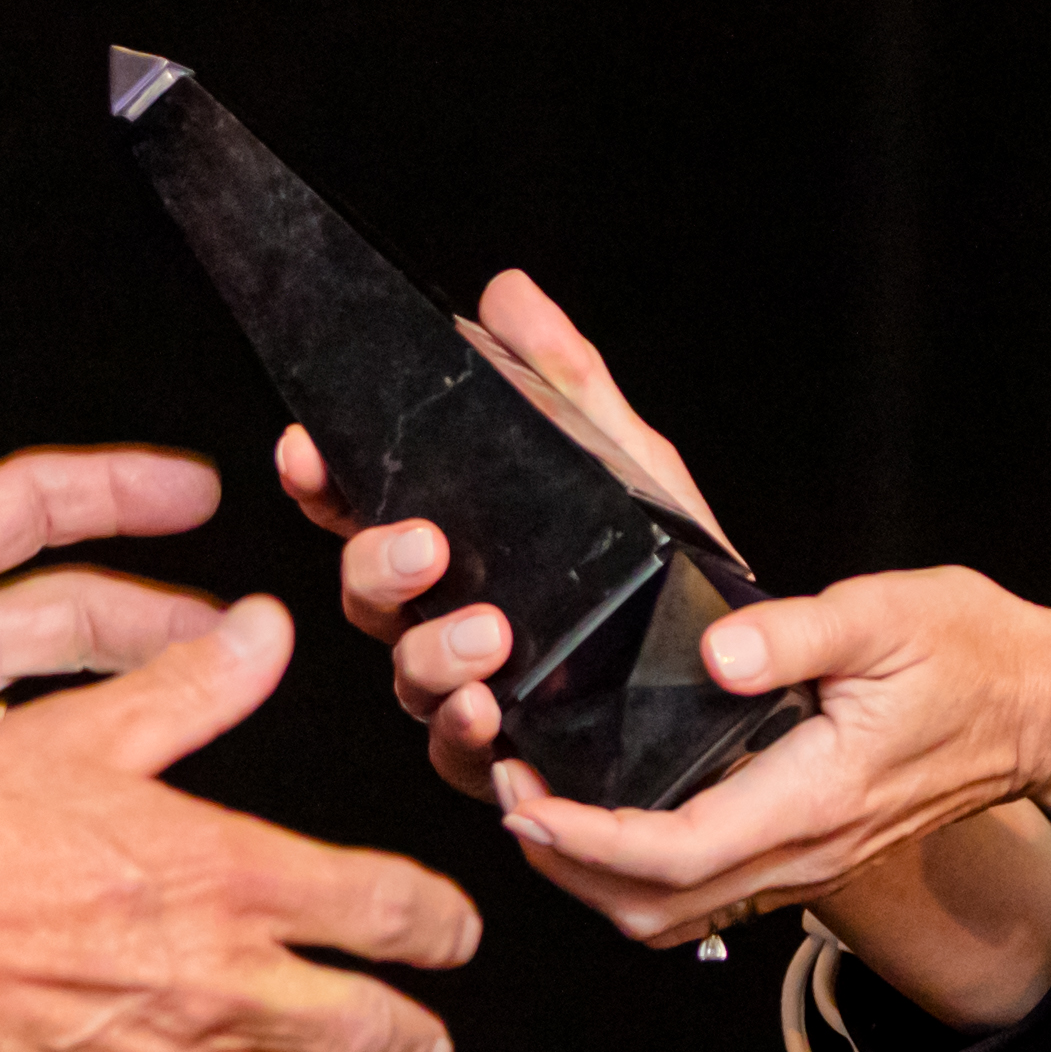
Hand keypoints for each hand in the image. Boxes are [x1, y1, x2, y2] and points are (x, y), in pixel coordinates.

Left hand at [0, 381, 221, 784]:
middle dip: (157, 608)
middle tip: (242, 626)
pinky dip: (83, 772)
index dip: (117, 492)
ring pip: (65, 687)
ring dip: (137, 688)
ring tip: (214, 700)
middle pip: (74, 605)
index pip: (37, 505)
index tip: (197, 491)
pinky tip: (131, 786)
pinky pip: (27, 766)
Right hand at [0, 599, 486, 1051]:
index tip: (455, 936)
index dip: (443, 928)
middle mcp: (225, 984)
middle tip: (425, 1048)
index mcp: (236, 879)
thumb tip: (265, 625)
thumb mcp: (83, 737)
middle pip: (375, 1037)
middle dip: (416, 1046)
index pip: (392, 914)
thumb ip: (188, 689)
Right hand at [271, 271, 723, 798]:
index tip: (305, 447)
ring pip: (407, 680)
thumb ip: (567, 383)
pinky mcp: (511, 758)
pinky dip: (468, 737)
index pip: (357, 506)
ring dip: (432, 656)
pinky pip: (461, 757)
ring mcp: (468, 691)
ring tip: (488, 635)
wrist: (744, 675)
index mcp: (454, 544)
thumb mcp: (626, 463)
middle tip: (425, 546)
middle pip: (365, 595)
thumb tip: (508, 294)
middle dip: (377, 566)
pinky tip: (491, 717)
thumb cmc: (667, 569)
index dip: (319, 479)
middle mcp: (442, 619)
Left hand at [484, 567, 1050, 945]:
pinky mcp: (814, 850)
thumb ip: (799, 632)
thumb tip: (717, 650)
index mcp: (815, 798)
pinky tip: (610, 817)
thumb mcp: (891, 614)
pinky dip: (642, 875)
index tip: (521, 800)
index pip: (674, 851)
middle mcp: (807, 849)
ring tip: (541, 811)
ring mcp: (812, 860)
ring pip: (679, 913)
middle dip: (566, 867)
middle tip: (506, 795)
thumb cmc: (980, 654)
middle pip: (657, 906)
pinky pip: (709, 894)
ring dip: (597, 881)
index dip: (584, 840)